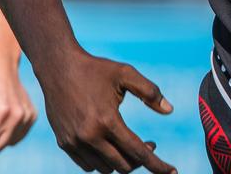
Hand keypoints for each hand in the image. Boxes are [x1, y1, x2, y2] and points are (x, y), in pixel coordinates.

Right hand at [36, 49, 175, 172]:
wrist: (58, 67)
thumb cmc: (95, 69)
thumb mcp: (126, 73)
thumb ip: (150, 91)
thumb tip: (169, 110)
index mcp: (107, 120)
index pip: (137, 152)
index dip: (157, 165)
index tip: (172, 172)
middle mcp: (89, 136)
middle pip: (123, 165)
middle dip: (140, 159)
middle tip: (150, 144)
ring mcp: (74, 142)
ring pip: (105, 168)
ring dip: (121, 161)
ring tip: (129, 144)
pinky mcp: (64, 143)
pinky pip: (88, 165)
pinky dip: (102, 161)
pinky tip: (110, 146)